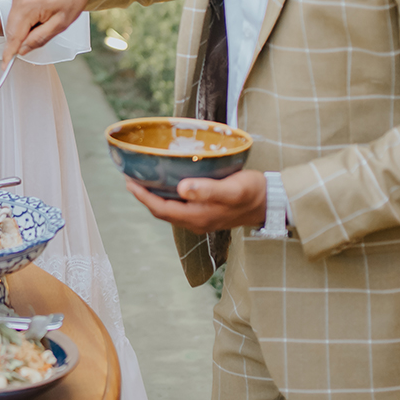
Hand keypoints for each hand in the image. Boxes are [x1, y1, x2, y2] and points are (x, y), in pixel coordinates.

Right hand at [2, 0, 95, 61]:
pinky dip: (26, 17)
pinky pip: (18, 10)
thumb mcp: (61, 23)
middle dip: (22, 38)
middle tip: (41, 35)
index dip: (9, 53)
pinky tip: (42, 13)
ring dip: (25, 27)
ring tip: (46, 19)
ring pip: (15, 19)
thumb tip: (24, 49)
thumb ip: (40, 38)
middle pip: (12, 28)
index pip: (14, 36)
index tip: (5, 65)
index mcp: (28, 5)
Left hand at [125, 171, 267, 235]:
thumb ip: (207, 190)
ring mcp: (201, 219)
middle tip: (130, 178)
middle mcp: (196, 221)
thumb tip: (182, 188)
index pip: (161, 208)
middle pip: (161, 211)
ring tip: (144, 180)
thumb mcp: (231, 189)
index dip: (143, 197)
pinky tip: (168, 184)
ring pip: (170, 210)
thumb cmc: (252, 193)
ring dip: (155, 197)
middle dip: (144, 196)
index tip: (128, 182)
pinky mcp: (207, 213)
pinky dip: (168, 197)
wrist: (271, 203)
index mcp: (197, 217)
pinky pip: (180, 207)